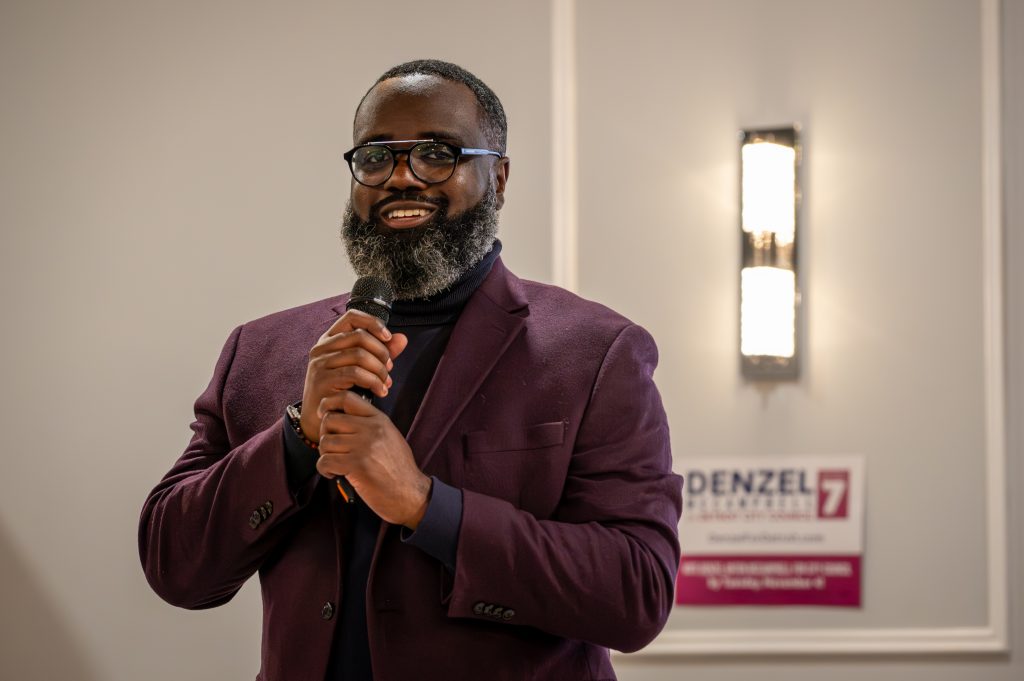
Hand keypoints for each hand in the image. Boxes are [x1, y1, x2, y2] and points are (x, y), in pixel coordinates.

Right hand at [300, 309, 407, 442]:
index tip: (388, 337)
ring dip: (380, 370)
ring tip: (386, 383)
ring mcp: (319, 363)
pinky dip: (373, 382)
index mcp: (330, 339)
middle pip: (360, 336)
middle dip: (382, 352)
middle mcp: (321, 348)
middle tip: (390, 368)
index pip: (351, 317)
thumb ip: (381, 352)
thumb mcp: (362, 368)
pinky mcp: (322, 380)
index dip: (373, 322)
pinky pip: (355, 374)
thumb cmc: (342, 391)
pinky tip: (380, 391)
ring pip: (359, 355)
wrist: (321, 420)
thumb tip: (402, 339)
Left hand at [315, 390, 430, 527]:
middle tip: (333, 449)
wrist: (410, 494)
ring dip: (326, 455)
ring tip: (337, 464)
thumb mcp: (390, 437)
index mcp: (379, 420)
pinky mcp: (356, 465)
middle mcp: (372, 429)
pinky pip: (325, 461)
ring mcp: (364, 446)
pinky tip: (335, 474)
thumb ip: (370, 425)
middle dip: (325, 435)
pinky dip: (325, 469)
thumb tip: (343, 417)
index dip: (329, 403)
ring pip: (325, 442)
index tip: (323, 414)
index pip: (347, 398)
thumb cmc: (398, 470)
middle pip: (329, 420)